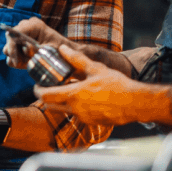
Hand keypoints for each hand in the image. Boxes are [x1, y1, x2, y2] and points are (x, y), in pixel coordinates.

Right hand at [2, 17, 72, 68]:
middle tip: (22, 63)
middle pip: (9, 39)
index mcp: (33, 25)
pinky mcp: (19, 44)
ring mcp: (21, 35)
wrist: (63, 53)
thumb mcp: (49, 50)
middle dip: (14, 53)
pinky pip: (11, 53)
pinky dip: (17, 60)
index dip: (11, 46)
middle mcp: (25, 27)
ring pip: (8, 48)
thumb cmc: (58, 49)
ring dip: (16, 57)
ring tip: (29, 62)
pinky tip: (27, 62)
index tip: (15, 60)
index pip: (15, 32)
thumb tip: (25, 47)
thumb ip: (36, 49)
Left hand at [34, 45, 148, 126]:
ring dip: (61, 101)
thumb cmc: (116, 85)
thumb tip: (62, 48)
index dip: (38, 90)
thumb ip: (76, 59)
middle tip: (48, 87)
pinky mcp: (92, 121)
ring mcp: (83, 117)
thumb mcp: (95, 68)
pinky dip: (75, 106)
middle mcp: (75, 109)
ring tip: (69, 89)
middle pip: (51, 106)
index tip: (37, 84)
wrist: (134, 103)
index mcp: (73, 95)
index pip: (45, 96)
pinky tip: (85, 97)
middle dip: (46, 97)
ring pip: (64, 110)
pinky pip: (78, 114)